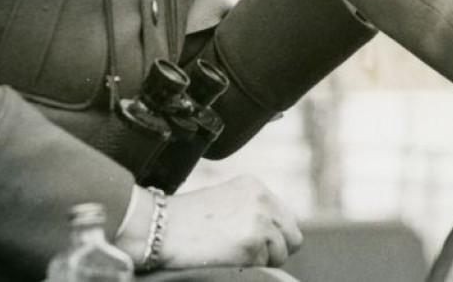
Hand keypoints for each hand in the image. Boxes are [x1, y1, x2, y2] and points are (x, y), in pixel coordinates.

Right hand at [160, 176, 302, 268]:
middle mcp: (263, 198)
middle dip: (275, 249)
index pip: (286, 219)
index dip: (273, 237)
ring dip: (262, 259)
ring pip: (283, 252)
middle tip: (246, 253)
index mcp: (256, 186)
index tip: (251, 243)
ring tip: (232, 253)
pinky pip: (268, 264)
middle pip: (293, 235)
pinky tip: (227, 257)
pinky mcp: (254, 240)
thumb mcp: (225, 202)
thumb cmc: (185, 221)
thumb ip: (252, 210)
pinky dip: (252, 266)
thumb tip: (275, 234)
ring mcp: (261, 218)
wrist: (159, 228)